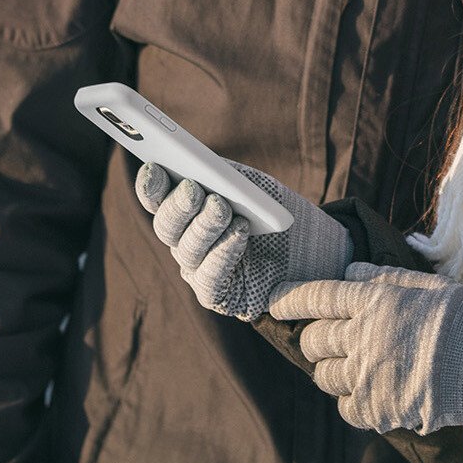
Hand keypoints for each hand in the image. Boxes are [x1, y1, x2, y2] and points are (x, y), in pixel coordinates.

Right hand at [133, 161, 349, 319]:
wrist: (312, 250)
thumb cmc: (275, 212)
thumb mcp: (253, 185)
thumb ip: (225, 177)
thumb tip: (199, 167)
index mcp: (183, 208)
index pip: (155, 197)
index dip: (150, 184)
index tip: (155, 166)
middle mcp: (183, 239)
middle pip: (166, 226)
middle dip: (177, 206)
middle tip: (193, 189)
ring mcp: (196, 269)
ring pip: (186, 250)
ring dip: (205, 226)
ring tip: (223, 208)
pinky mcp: (215, 296)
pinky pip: (209, 278)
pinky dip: (223, 253)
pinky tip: (239, 232)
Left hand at [267, 263, 462, 434]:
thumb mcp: (426, 284)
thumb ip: (383, 276)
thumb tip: (350, 269)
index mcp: (374, 301)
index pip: (316, 297)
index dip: (290, 300)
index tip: (275, 304)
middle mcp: (363, 335)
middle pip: (314, 339)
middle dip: (312, 340)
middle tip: (325, 341)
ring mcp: (368, 374)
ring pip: (324, 375)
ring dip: (332, 371)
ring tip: (353, 368)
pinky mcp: (377, 407)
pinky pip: (346, 407)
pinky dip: (352, 402)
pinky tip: (369, 394)